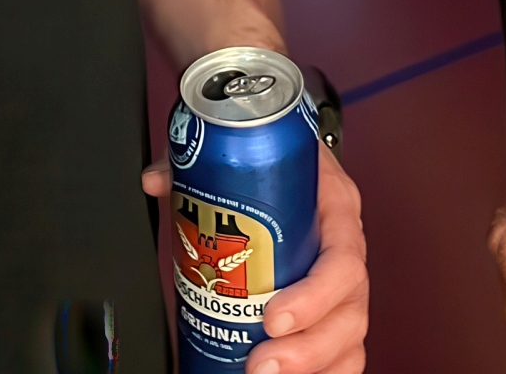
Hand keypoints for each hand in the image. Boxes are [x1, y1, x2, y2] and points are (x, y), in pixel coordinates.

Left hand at [144, 144, 366, 372]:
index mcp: (336, 212)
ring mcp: (347, 290)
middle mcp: (348, 256)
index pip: (341, 261)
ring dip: (311, 367)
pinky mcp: (337, 315)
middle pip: (348, 315)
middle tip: (259, 365)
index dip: (313, 296)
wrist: (303, 168)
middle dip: (305, 350)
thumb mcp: (257, 154)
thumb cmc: (288, 168)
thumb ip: (206, 166)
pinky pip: (346, 355)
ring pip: (348, 341)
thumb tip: (157, 180)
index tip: (272, 317)